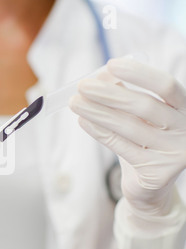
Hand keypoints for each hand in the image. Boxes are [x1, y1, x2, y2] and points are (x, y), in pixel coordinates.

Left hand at [70, 57, 185, 248]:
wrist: (152, 182)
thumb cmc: (145, 139)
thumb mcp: (139, 115)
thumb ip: (125, 93)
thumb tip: (101, 75)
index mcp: (185, 108)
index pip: (167, 86)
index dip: (140, 74)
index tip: (111, 64)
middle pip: (145, 106)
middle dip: (109, 94)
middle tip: (82, 85)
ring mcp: (174, 152)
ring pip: (129, 127)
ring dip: (98, 112)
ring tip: (75, 103)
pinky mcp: (157, 173)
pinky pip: (122, 147)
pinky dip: (100, 132)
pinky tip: (83, 121)